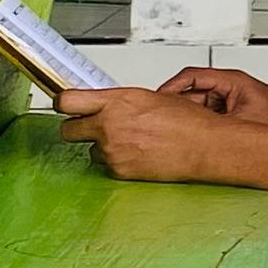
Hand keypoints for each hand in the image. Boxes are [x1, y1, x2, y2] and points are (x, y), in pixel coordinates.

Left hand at [50, 83, 234, 180]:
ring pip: (89, 150)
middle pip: (67, 130)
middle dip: (75, 129)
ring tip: (128, 142)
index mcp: (117, 101)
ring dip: (101, 147)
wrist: (205, 146)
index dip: (62, 104)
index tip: (65, 105)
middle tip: (87, 127)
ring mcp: (112, 149)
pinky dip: (117, 161)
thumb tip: (103, 103)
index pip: (67, 101)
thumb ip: (120, 101)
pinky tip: (137, 154)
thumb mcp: (151, 98)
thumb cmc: (188, 122)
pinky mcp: (119, 170)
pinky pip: (106, 165)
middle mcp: (109, 125)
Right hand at [158, 66, 267, 124]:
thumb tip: (187, 130)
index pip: (189, 76)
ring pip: (199, 107)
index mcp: (231, 81)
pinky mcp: (236, 114)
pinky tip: (196, 141)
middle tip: (160, 122)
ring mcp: (233, 101)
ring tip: (175, 133)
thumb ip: (212, 123)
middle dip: (174, 107)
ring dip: (187, 119)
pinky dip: (201, 127)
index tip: (155, 103)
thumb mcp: (242, 123)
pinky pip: (210, 117)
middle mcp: (231, 88)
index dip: (168, 89)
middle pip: (191, 92)